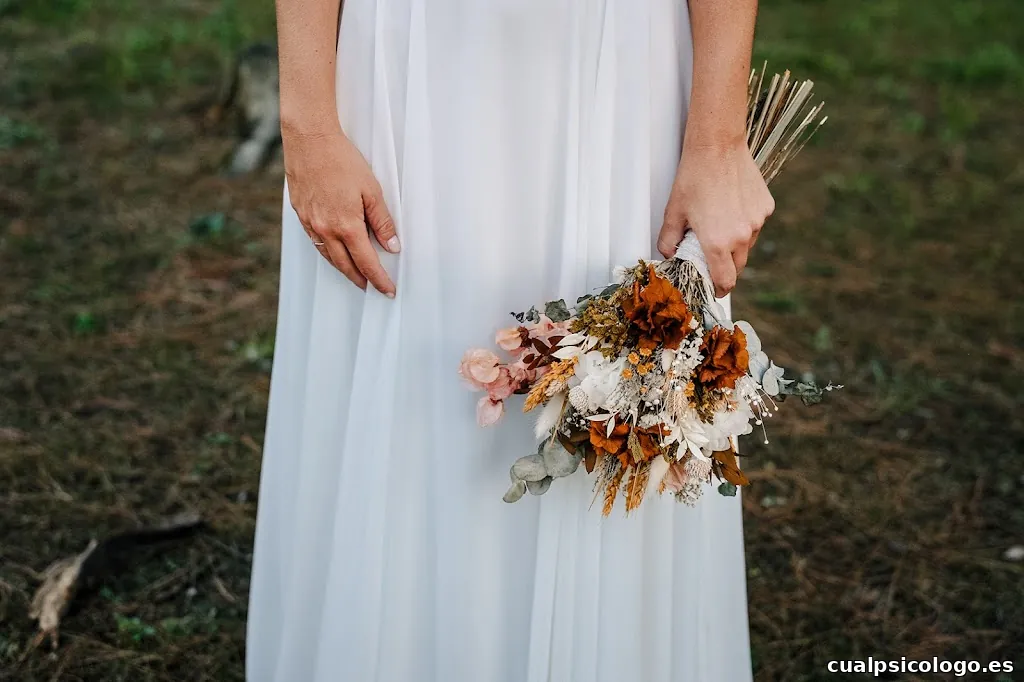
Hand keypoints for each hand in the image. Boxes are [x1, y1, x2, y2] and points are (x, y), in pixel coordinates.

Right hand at [282, 123, 399, 296]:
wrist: (309, 141)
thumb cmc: (342, 160)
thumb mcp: (371, 190)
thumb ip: (382, 221)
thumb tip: (392, 246)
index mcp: (346, 226)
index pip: (367, 262)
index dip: (379, 279)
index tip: (388, 290)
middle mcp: (325, 230)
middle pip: (345, 266)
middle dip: (360, 280)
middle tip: (373, 288)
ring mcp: (310, 223)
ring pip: (329, 257)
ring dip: (344, 269)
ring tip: (356, 275)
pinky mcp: (300, 215)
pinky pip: (316, 243)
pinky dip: (328, 253)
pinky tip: (335, 252)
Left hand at [657, 139, 773, 296]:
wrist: (717, 146)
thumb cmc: (693, 178)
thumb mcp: (673, 212)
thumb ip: (669, 240)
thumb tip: (669, 255)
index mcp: (717, 243)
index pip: (725, 281)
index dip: (719, 289)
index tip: (713, 288)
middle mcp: (742, 236)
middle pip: (738, 267)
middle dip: (725, 267)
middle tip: (711, 257)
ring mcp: (757, 221)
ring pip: (748, 245)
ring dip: (735, 245)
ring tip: (719, 225)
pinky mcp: (765, 207)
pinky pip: (756, 225)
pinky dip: (745, 224)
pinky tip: (730, 208)